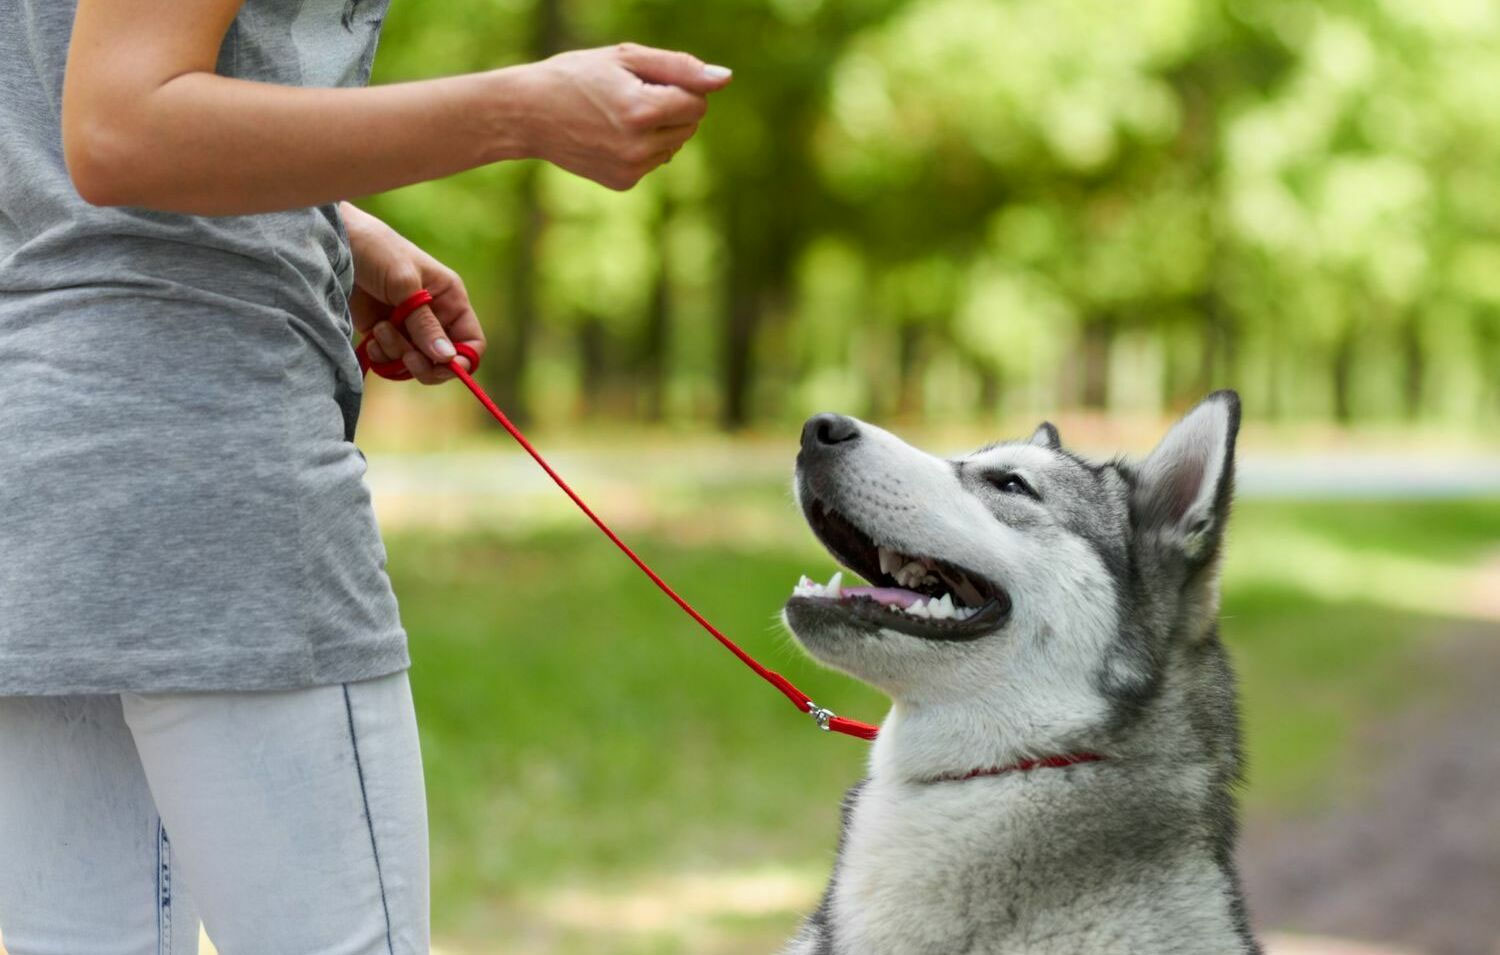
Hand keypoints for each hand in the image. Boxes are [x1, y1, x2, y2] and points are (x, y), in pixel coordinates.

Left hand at [341, 203, 485, 384]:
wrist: (336, 244)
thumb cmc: (378, 251)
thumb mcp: (404, 285)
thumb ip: (425, 324)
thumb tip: (448, 358)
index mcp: (450, 300)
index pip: (471, 341)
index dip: (462, 359)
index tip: (441, 365)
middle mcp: (435, 317)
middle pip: (443, 360)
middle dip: (425, 363)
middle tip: (407, 358)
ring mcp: (409, 327)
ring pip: (416, 363)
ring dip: (397, 354)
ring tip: (380, 329)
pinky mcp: (385, 334)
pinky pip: (391, 361)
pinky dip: (382, 357)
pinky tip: (372, 337)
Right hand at [519, 43, 731, 190]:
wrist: (528, 114)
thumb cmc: (576, 76)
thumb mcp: (626, 58)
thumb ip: (681, 67)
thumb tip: (725, 79)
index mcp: (642, 111)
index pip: (698, 103)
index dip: (679, 87)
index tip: (647, 80)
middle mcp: (639, 147)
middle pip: (690, 126)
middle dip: (672, 108)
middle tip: (630, 95)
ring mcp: (631, 169)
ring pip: (675, 145)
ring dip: (659, 128)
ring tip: (618, 115)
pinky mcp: (624, 182)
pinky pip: (655, 161)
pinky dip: (643, 147)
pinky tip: (612, 135)